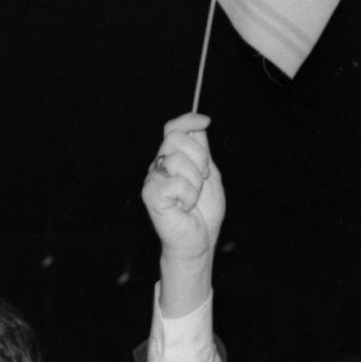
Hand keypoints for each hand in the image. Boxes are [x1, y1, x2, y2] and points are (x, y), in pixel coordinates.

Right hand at [142, 113, 224, 264]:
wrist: (199, 240)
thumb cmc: (203, 211)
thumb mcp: (210, 174)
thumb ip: (202, 150)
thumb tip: (199, 123)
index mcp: (173, 159)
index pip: (173, 129)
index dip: (187, 121)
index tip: (205, 121)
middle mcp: (159, 166)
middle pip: (175, 139)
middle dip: (198, 158)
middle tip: (202, 180)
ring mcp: (153, 179)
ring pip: (176, 160)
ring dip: (195, 182)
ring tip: (192, 197)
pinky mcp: (151, 195)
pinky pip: (176, 182)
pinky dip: (189, 196)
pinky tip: (185, 207)